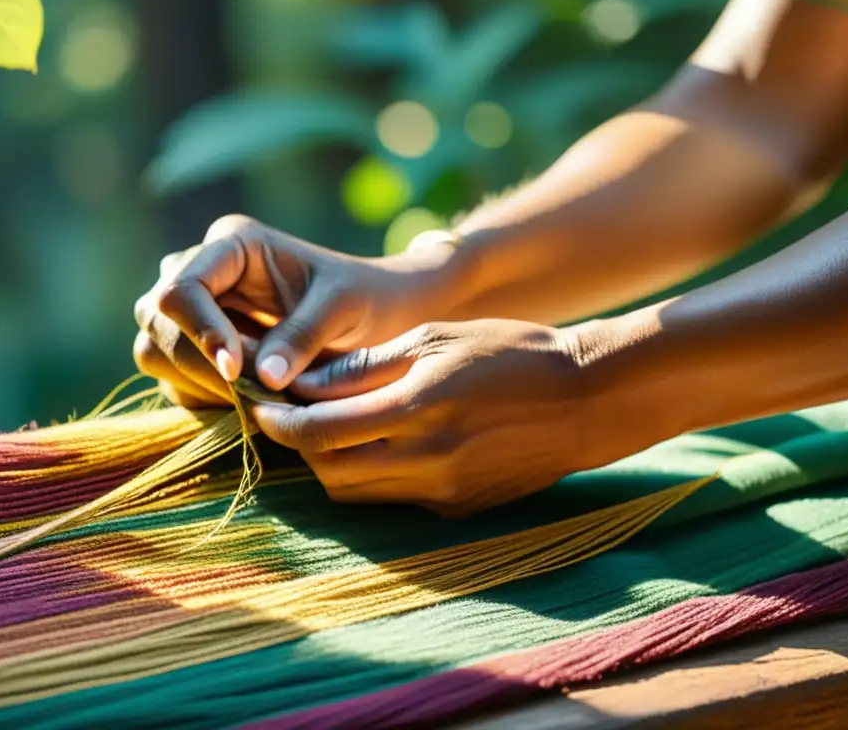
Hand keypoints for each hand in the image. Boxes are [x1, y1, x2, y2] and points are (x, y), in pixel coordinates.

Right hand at [133, 214, 463, 406]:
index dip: (201, 332)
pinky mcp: (196, 348)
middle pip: (156, 321)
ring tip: (260, 398)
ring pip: (154, 352)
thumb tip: (263, 379)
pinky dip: (205, 399)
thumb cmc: (366, 300)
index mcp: (232, 244)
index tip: (238, 373)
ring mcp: (194, 310)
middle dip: (198, 364)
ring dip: (198, 385)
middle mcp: (203, 270)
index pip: (182, 287)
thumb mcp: (345, 308)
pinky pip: (175, 380)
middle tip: (253, 395)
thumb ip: (305, 336)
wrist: (379, 318)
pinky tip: (252, 403)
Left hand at [250, 319, 609, 516]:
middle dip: (299, 447)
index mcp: (416, 411)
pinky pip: (396, 498)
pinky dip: (374, 475)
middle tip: (289, 417)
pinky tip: (382, 444)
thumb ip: (366, 365)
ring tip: (329, 430)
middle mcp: (426, 462)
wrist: (586, 400)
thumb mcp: (436, 338)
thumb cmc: (511, 352)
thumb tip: (307, 383)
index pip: (319, 432)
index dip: (279, 422)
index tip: (261, 405)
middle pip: (330, 473)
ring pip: (358, 494)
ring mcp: (444, 492)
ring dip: (332, 465)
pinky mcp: (459, 509)